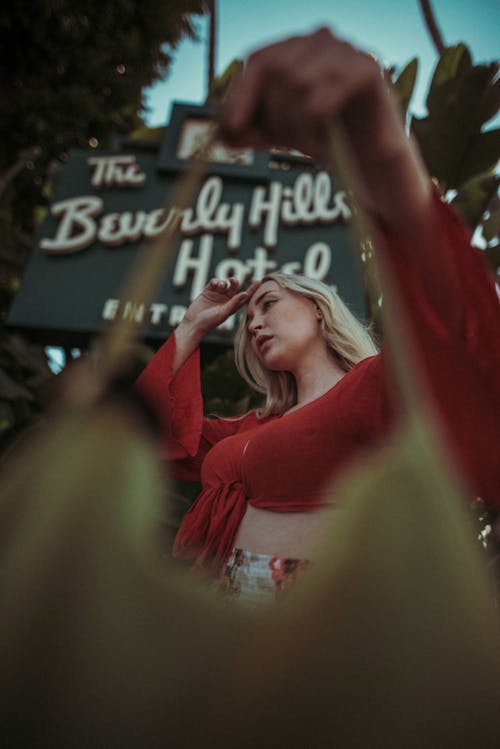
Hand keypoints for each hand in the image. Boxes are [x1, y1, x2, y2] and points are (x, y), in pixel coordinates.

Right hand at [180, 277, 257, 338]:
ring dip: (224, 282)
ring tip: (221, 285)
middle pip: (234, 287)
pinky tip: (216, 284)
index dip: (252, 289)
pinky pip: (214, 282)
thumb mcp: (223, 313)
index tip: (259, 281)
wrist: (194, 323)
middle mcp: (225, 300)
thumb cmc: (210, 322)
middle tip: (233, 281)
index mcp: (232, 306)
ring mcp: (216, 295)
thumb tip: (245, 293)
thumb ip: (234, 303)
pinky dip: (216, 281)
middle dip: (235, 282)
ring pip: (224, 283)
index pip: (244, 296)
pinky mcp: (207, 291)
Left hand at [220, 27, 396, 162]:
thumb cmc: (327, 139)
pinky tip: (322, 147)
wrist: (372, 160)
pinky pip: (320, 98)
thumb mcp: (281, 132)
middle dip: (271, 116)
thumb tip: (220, 134)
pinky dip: (313, 128)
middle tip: (280, 145)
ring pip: (297, 84)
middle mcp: (320, 39)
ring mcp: (346, 49)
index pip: (257, 59)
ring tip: (308, 147)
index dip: (240, 96)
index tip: (229, 130)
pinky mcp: (367, 68)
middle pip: (275, 70)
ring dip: (295, 127)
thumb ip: (252, 129)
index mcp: (297, 47)